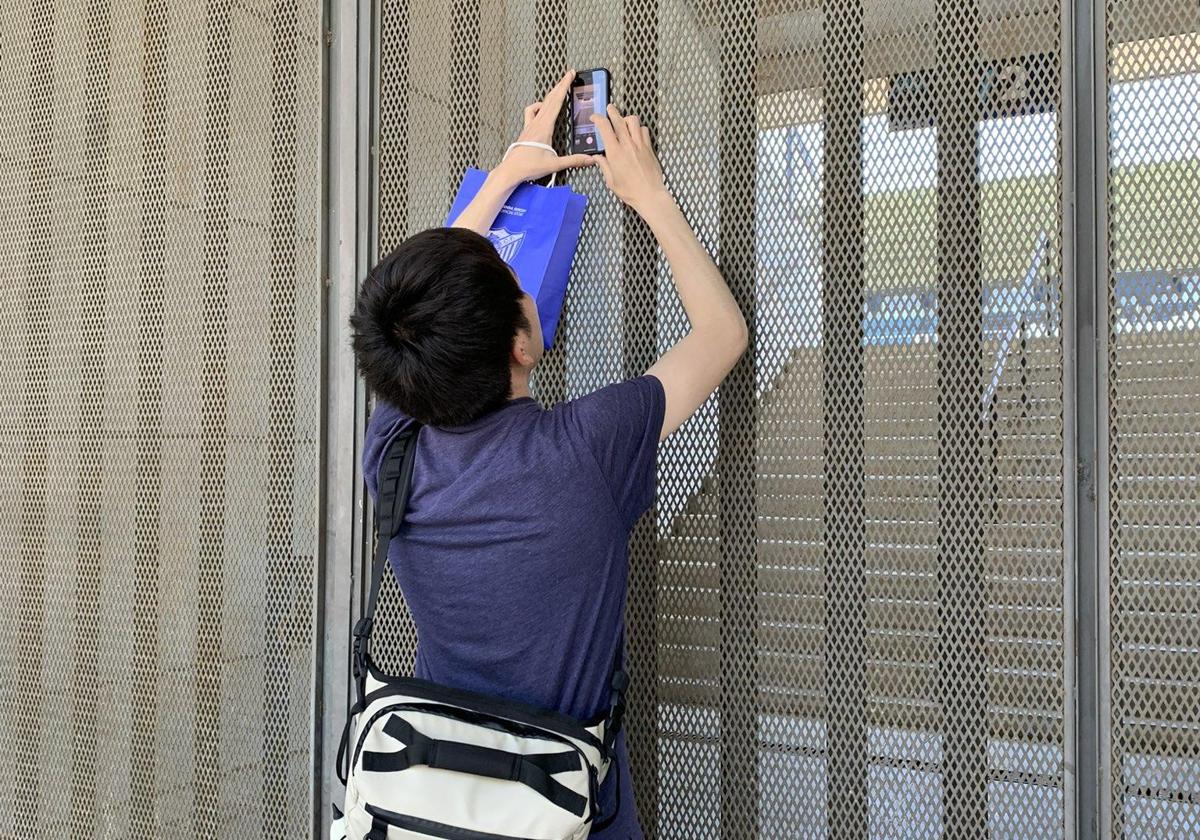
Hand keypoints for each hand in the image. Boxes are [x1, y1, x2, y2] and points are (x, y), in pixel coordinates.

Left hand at [491, 70, 595, 185]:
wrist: (510, 170)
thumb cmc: (528, 166)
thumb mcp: (555, 164)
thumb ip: (574, 161)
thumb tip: (588, 159)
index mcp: (544, 127)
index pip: (557, 101)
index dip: (564, 86)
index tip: (570, 75)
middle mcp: (536, 123)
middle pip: (550, 98)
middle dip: (560, 85)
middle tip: (568, 75)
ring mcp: (530, 125)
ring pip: (542, 103)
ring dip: (551, 94)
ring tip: (558, 89)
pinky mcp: (527, 130)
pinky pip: (532, 112)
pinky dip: (539, 106)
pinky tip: (542, 108)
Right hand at [589, 104, 668, 211]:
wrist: (650, 194)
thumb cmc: (630, 191)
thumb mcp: (611, 181)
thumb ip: (604, 165)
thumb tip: (597, 157)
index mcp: (615, 153)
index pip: (605, 127)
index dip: (598, 118)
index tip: (595, 117)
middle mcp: (627, 145)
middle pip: (619, 119)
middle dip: (612, 111)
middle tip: (609, 108)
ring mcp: (640, 145)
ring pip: (633, 121)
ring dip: (627, 118)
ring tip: (624, 122)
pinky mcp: (649, 148)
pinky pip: (644, 130)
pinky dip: (639, 128)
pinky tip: (636, 134)